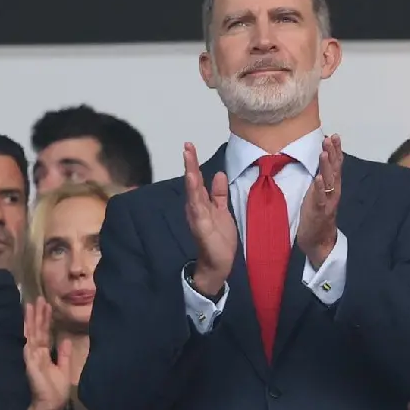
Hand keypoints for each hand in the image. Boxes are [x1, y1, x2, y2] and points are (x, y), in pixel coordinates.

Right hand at [24, 298, 70, 409]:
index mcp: (44, 354)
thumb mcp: (64, 367)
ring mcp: (32, 359)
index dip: (45, 319)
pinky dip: (27, 344)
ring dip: (31, 322)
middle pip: (36, 330)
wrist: (52, 405)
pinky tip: (26, 334)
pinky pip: (29, 354)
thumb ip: (63, 354)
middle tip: (38, 298)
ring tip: (30, 307)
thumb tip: (64, 339)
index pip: (44, 332)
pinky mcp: (31, 367)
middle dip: (37, 315)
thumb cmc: (56, 389)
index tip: (46, 304)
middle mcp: (37, 354)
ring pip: (31, 336)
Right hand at [184, 142, 236, 294]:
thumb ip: (219, 194)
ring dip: (191, 176)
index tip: (191, 146)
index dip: (194, 164)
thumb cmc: (219, 239)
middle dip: (190, 164)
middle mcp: (196, 208)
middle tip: (187, 145)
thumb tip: (219, 174)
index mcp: (201, 203)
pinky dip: (194, 195)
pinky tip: (192, 182)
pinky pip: (197, 208)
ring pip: (193, 193)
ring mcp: (197, 216)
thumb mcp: (222, 211)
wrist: (218, 264)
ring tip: (188, 159)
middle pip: (193, 182)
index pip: (197, 180)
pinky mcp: (201, 226)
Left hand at [298, 134, 343, 267]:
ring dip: (327, 166)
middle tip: (330, 138)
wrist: (320, 241)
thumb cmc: (318, 215)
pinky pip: (321, 198)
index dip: (336, 151)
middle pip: (335, 170)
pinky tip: (318, 178)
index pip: (336, 165)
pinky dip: (320, 188)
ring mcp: (327, 201)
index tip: (334, 136)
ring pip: (329, 181)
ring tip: (324, 152)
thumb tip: (320, 162)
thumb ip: (322, 179)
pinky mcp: (319, 211)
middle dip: (332, 153)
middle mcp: (333, 192)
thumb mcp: (319, 193)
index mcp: (333, 187)